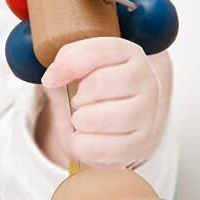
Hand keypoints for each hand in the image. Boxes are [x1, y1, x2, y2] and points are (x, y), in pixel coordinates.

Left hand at [36, 37, 169, 168]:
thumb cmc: (88, 91)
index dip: (68, 64)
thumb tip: (52, 78)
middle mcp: (147, 81)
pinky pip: (99, 147)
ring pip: (101, 118)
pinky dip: (82, 145)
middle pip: (101, 83)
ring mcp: (148, 114)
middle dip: (78, 96)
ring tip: (83, 119)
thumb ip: (62, 66)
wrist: (109, 126)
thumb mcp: (73, 71)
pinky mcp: (141, 143)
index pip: (98, 51)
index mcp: (128, 53)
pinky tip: (88, 137)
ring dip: (80, 120)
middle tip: (78, 101)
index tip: (51, 78)